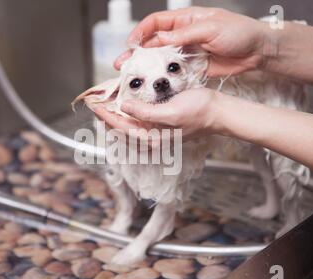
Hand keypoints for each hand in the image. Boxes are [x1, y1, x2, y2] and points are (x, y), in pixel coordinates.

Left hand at [93, 88, 219, 142]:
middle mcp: (153, 140)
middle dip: (106, 119)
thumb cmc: (199, 112)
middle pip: (121, 131)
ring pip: (127, 130)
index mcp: (153, 139)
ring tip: (103, 110)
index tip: (93, 104)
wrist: (218, 112)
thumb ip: (146, 112)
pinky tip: (123, 112)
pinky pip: (137, 126)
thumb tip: (124, 106)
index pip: (121, 127)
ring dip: (114, 120)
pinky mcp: (161, 128)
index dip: (105, 114)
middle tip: (93, 105)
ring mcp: (157, 135)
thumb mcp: (171, 112)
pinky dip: (126, 119)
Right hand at [114, 7, 272, 76]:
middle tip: (122, 63)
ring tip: (132, 76)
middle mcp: (183, 35)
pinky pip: (175, 72)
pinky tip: (154, 84)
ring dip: (147, 67)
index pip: (156, 22)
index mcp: (186, 19)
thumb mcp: (210, 29)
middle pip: (154, 43)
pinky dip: (164, 77)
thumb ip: (183, 35)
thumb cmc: (239, 32)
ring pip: (162, 59)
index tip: (131, 44)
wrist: (258, 50)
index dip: (141, 32)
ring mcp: (187, 52)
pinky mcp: (193, 67)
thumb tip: (158, 38)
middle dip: (137, 53)